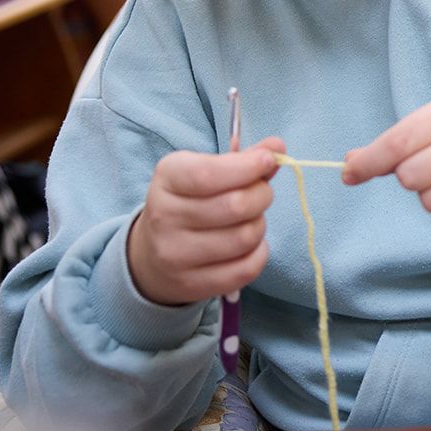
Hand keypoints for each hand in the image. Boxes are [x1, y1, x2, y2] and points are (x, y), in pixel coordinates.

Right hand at [127, 137, 284, 306]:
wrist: (153, 254)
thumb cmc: (190, 202)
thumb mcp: (205, 171)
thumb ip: (243, 159)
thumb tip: (277, 146)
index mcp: (167, 179)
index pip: (208, 174)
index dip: (246, 167)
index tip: (268, 160)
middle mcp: (165, 217)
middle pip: (236, 205)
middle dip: (261, 195)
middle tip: (260, 194)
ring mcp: (175, 255)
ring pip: (245, 237)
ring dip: (259, 225)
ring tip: (249, 220)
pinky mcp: (192, 284)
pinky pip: (247, 269)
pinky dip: (259, 253)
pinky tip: (249, 245)